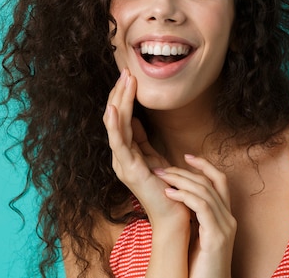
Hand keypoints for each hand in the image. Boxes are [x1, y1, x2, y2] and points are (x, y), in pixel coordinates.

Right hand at [103, 69, 189, 226]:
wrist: (174, 215)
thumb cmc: (167, 187)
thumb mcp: (153, 156)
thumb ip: (142, 139)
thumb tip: (135, 118)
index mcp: (126, 153)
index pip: (120, 119)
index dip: (123, 97)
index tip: (129, 77)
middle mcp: (120, 157)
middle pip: (115, 118)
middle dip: (120, 94)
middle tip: (126, 71)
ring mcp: (122, 163)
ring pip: (115, 126)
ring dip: (119, 102)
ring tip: (124, 81)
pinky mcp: (130, 170)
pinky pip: (119, 143)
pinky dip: (115, 125)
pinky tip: (114, 109)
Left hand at [156, 154, 236, 277]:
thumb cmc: (199, 267)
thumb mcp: (198, 236)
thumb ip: (194, 218)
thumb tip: (178, 198)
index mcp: (225, 217)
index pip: (220, 181)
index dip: (205, 166)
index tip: (186, 157)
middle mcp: (229, 219)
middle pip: (211, 182)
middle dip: (185, 171)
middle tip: (162, 168)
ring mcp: (225, 227)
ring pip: (205, 191)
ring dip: (181, 181)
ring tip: (161, 177)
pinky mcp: (216, 237)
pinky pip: (202, 207)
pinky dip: (185, 196)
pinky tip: (169, 194)